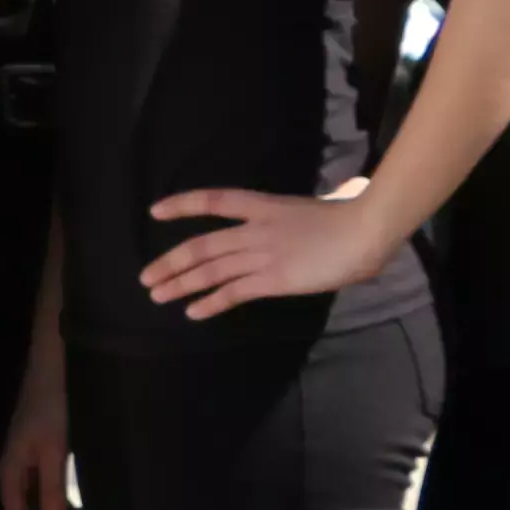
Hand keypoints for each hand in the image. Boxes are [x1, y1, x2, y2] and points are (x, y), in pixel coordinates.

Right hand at [0, 374, 78, 509]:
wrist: (50, 370)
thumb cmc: (51, 407)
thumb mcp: (54, 450)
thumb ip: (52, 490)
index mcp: (10, 475)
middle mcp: (13, 476)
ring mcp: (25, 468)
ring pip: (38, 508)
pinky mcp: (38, 460)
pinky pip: (46, 493)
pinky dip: (62, 507)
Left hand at [135, 181, 389, 323]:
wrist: (364, 232)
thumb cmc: (351, 218)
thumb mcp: (321, 205)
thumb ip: (308, 210)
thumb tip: (336, 197)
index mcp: (264, 205)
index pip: (214, 201)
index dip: (183, 205)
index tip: (155, 212)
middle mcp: (255, 229)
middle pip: (202, 245)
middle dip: (170, 262)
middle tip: (146, 277)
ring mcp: (262, 255)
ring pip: (210, 270)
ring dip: (180, 284)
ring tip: (156, 296)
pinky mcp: (273, 280)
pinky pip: (233, 292)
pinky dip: (210, 302)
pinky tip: (192, 312)